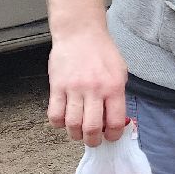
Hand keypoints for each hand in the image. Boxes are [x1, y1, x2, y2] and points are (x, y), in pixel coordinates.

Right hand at [48, 27, 128, 145]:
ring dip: (75, 134)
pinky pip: (55, 114)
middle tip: (93, 140)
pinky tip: (64, 120)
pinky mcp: (57, 86)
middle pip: (92, 128)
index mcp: (113, 87)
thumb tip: (114, 120)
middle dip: (93, 140)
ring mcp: (74, 89)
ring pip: (72, 124)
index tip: (110, 137)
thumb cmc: (102, 52)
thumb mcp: (120, 72)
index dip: (113, 135)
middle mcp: (94, 90)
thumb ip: (118, 95)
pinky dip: (58, 124)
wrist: (80, 33)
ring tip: (78, 133)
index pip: (115, 122)